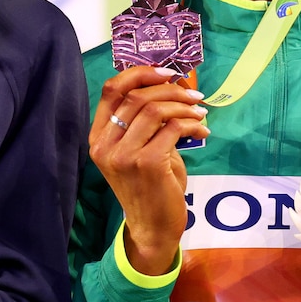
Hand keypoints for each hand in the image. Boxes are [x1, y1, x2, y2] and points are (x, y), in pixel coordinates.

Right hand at [90, 65, 208, 275]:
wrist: (152, 228)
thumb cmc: (148, 188)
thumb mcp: (137, 150)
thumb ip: (144, 122)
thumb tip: (170, 86)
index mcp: (98, 138)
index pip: (111, 90)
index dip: (139, 74)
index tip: (166, 73)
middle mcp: (105, 145)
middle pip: (136, 96)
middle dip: (170, 89)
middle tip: (193, 94)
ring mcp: (123, 155)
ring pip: (155, 109)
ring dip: (183, 105)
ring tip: (200, 112)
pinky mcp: (146, 163)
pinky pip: (173, 128)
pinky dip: (192, 124)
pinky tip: (202, 129)